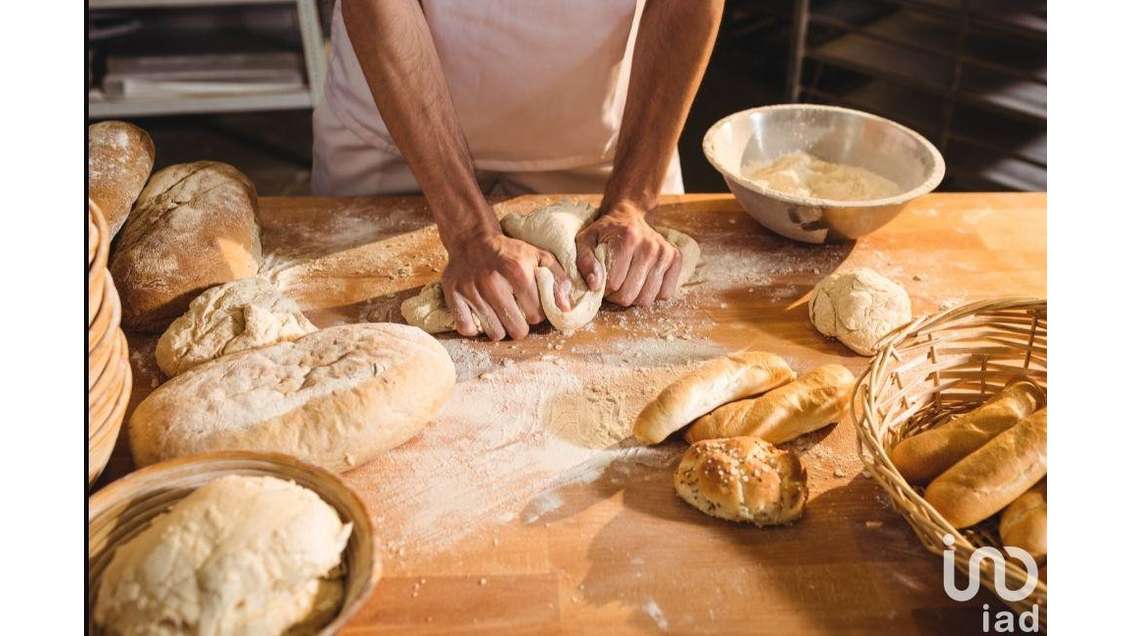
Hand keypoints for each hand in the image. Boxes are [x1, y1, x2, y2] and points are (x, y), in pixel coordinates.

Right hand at [442, 233, 571, 339]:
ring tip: (499, 313)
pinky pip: (466, 328)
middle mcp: (492, 282)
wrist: (473, 239)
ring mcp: (470, 289)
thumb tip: (566, 308)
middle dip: (520, 325)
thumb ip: (559, 280)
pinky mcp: (453, 294)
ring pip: (494, 333)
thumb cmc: (510, 251)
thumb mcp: (540, 257)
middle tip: (516, 314)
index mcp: (517, 272)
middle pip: (516, 330)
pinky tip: (480, 315)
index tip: (531, 306)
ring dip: (499, 327)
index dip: (536, 313)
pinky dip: (474, 326)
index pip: (536, 315)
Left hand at [575, 202, 681, 306]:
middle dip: (617, 295)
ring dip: (634, 297)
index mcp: (627, 239)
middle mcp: (649, 246)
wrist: (628, 216)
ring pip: (647, 299)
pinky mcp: (675, 258)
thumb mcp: (586, 240)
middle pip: (630, 295)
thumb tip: (595, 285)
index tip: (603, 279)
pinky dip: (652, 293)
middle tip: (614, 283)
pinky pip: (665, 294)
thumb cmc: (605, 232)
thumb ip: (585, 261)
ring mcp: (665, 253)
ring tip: (627, 283)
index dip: (604, 288)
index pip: (614, 284)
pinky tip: (644, 281)